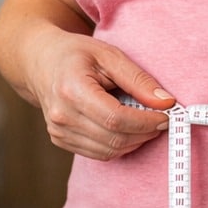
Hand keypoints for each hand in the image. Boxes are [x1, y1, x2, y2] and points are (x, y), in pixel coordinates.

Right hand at [21, 27, 170, 161]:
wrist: (40, 62)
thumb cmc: (76, 54)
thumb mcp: (109, 55)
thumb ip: (138, 79)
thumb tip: (166, 103)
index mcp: (72, 90)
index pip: (116, 119)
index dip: (146, 122)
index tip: (166, 115)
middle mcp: (61, 115)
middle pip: (114, 138)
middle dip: (144, 133)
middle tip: (161, 119)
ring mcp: (58, 131)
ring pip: (108, 151)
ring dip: (134, 141)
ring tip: (144, 123)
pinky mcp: (60, 140)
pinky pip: (98, 154)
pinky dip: (119, 145)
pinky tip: (126, 128)